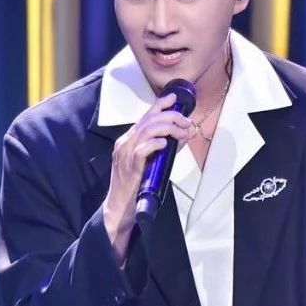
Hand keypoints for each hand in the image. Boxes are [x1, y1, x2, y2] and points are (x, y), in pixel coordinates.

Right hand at [103, 92, 189, 261]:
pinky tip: (166, 143)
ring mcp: (125, 154)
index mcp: (127, 141)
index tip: (173, 98)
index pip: (144, 117)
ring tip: (182, 132)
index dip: (159, 105)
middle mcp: (124, 143)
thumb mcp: (149, 162)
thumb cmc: (135, 186)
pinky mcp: (129, 166)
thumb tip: (183, 136)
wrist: (120, 206)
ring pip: (146, 130)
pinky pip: (143, 148)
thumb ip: (163, 148)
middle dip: (170, 117)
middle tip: (186, 121)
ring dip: (168, 128)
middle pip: (148, 120)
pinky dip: (156, 143)